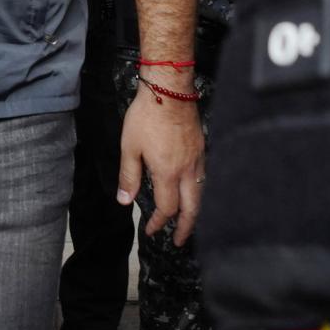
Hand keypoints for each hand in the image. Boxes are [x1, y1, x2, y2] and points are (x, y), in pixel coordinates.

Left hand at [119, 71, 205, 245]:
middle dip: (186, 228)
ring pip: (201, 194)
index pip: (167, 208)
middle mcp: (187, 170)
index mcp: (168, 172)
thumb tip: (124, 201)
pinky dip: (199, 192)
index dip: (159, 223)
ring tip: (187, 221)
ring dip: (194, 211)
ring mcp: (198, 158)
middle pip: (192, 208)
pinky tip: (192, 191)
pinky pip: (204, 178)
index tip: (151, 230)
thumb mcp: (129, 147)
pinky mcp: (202, 147)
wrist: (169, 88)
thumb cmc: (146, 115)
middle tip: (180, 241)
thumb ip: (128, 176)